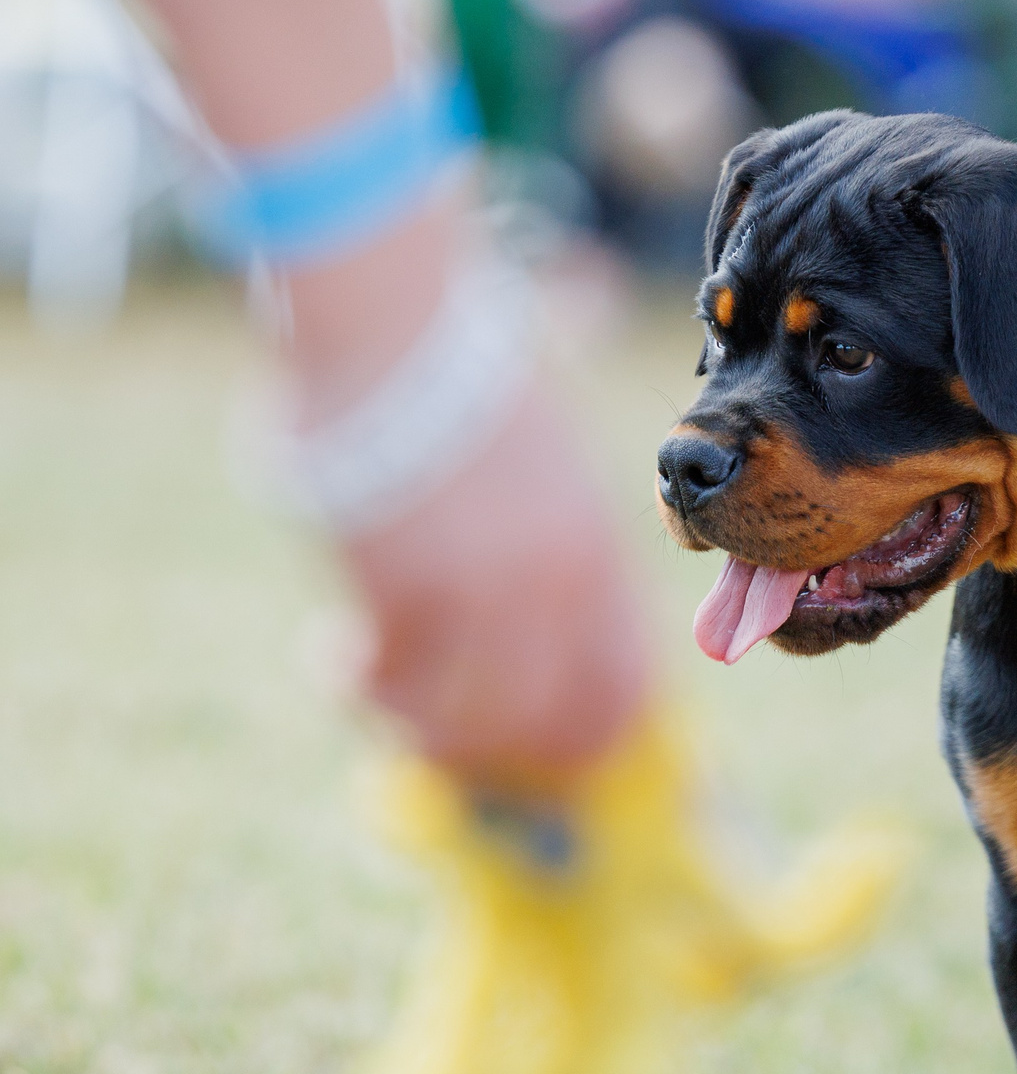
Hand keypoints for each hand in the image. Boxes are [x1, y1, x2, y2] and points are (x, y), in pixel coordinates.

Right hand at [339, 384, 650, 796]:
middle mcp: (559, 589)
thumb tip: (593, 432)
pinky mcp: (410, 597)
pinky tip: (335, 656)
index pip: (625, 683)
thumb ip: (565, 499)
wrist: (396, 322)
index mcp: (600, 552)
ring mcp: (489, 598)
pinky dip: (362, 686)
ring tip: (379, 693)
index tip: (548, 741)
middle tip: (456, 741)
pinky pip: (398, 688)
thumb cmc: (462, 356)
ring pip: (475, 723)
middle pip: (561, 726)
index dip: (589, 728)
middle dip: (510, 752)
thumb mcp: (546, 435)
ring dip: (425, 727)